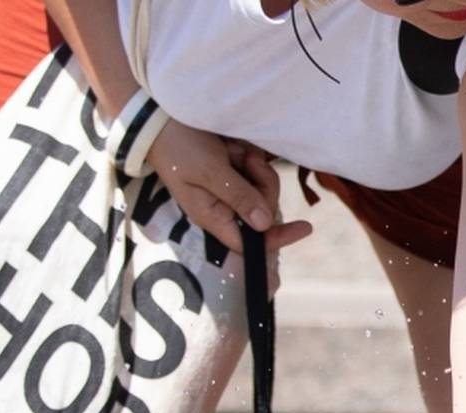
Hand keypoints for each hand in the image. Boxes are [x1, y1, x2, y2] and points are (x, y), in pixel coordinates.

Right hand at [145, 120, 312, 260]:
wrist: (160, 117)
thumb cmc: (177, 146)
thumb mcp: (209, 171)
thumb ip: (238, 197)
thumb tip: (264, 224)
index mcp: (212, 216)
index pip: (250, 241)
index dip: (277, 237)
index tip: (305, 227)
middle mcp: (224, 207)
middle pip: (264, 210)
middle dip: (262, 184)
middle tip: (245, 160)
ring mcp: (231, 190)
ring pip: (265, 188)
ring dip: (256, 166)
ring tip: (235, 151)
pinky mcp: (235, 173)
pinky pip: (258, 170)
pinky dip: (251, 156)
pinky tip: (234, 146)